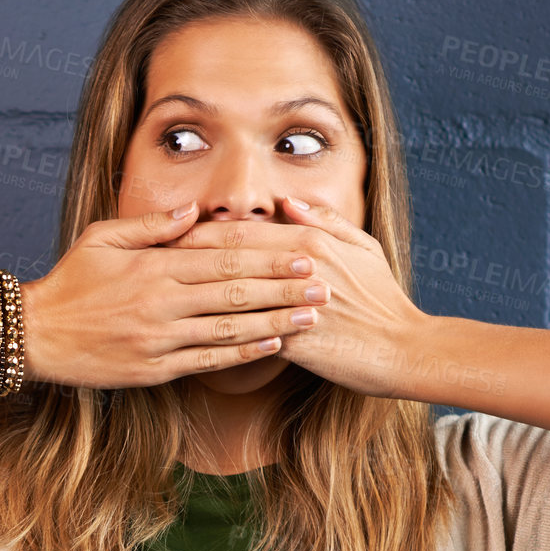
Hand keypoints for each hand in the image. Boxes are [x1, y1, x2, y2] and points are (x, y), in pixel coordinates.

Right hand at [20, 201, 325, 389]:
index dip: (268, 258)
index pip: (223, 260)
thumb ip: (151, 227)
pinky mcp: (154, 370)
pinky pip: (207, 361)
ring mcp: (160, 340)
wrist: (35, 335)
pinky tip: (273, 347)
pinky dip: (243, 354)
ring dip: (276, 323)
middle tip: (326, 284)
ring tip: (312, 317)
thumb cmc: (70, 283)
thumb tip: (194, 213)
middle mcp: (162, 304)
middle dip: (285, 289)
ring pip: (229, 331)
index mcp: (154, 268)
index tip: (304, 254)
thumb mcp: (102, 239)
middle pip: (236, 294)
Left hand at [159, 197, 431, 397]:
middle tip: (145, 260)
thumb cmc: (383, 298)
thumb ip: (324, 220)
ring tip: (156, 297)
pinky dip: (215, 335)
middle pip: (225, 259)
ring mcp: (293, 304)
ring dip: (191, 296)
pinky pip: (245, 336)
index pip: (240, 232)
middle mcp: (297, 268)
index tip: (164, 234)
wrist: (404, 349)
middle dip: (182, 259)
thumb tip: (287, 201)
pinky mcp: (294, 341)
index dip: (198, 233)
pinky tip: (186, 338)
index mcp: (309, 241)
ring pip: (230, 295)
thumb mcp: (362, 247)